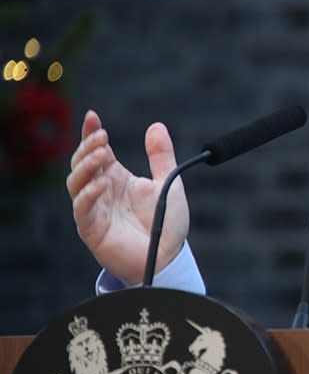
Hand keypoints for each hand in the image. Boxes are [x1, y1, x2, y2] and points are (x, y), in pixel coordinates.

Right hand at [66, 110, 189, 284]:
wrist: (168, 257)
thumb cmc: (166, 223)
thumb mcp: (168, 183)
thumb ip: (161, 156)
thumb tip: (156, 126)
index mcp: (116, 178)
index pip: (97, 151)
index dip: (91, 133)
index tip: (93, 116)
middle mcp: (102, 191)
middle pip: (82, 163)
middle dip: (88, 147)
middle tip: (102, 136)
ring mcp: (94, 209)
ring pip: (76, 183)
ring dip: (86, 166)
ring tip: (103, 154)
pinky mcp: (92, 229)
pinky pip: (82, 209)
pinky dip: (89, 194)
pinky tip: (102, 183)